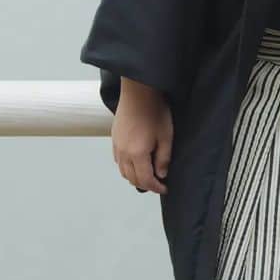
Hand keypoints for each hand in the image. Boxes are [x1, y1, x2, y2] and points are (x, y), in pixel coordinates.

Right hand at [112, 78, 172, 194]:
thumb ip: (163, 157)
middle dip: (145, 184)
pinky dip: (126, 167)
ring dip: (134, 177)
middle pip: (132, 178)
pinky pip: (118, 161)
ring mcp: (117, 146)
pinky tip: (135, 161)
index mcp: (137, 155)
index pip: (145, 180)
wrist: (138, 91)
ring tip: (147, 174)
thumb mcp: (166, 135)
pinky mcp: (114, 138)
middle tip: (158, 182)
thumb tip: (161, 174)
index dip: (155, 187)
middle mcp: (123, 154)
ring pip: (123, 171)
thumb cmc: (155, 111)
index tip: (165, 188)